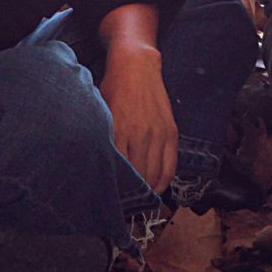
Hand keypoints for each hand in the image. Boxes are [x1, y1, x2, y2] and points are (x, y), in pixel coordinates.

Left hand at [99, 47, 177, 191]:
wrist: (136, 65)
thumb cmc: (113, 88)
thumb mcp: (101, 113)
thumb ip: (103, 138)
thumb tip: (100, 164)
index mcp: (118, 131)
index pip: (119, 171)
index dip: (116, 189)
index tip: (111, 200)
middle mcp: (139, 135)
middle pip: (138, 177)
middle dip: (132, 195)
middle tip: (125, 205)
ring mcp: (157, 134)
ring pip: (155, 174)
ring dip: (149, 191)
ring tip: (141, 200)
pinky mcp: (170, 131)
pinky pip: (171, 165)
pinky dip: (164, 180)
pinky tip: (157, 188)